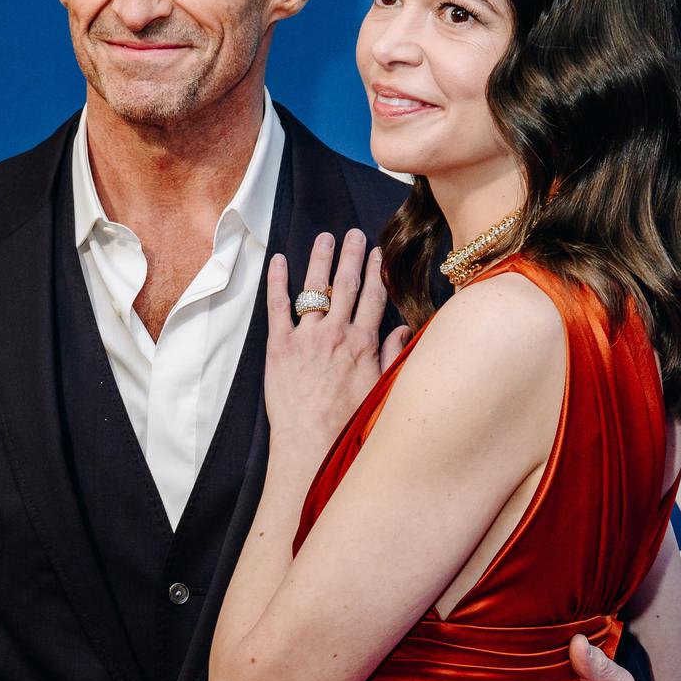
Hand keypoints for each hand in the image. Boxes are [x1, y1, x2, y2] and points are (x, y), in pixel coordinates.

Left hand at [265, 229, 409, 465]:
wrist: (310, 446)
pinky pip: (277, 307)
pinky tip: (278, 261)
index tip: (378, 253)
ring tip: (324, 238)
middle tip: (353, 234)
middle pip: (346, 285)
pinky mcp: (278, 347)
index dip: (376, 272)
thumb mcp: (381, 390)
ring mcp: (306, 337)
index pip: (373, 298)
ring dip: (320, 259)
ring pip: (314, 288)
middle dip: (351, 256)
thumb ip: (392, 356)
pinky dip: (277, 281)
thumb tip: (402, 329)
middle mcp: (336, 334)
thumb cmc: (348, 425)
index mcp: (363, 344)